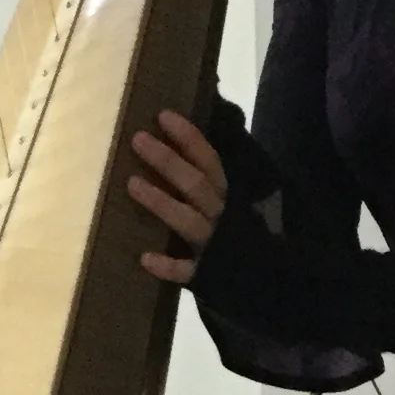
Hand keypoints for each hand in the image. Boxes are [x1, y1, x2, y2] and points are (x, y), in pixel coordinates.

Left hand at [127, 108, 227, 283]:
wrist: (263, 279)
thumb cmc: (230, 233)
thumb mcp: (222, 202)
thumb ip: (201, 177)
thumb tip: (172, 134)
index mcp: (223, 194)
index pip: (209, 160)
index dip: (189, 138)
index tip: (163, 115)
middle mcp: (219, 214)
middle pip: (195, 183)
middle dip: (168, 160)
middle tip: (137, 139)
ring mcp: (212, 244)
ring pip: (188, 220)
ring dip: (161, 202)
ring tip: (131, 183)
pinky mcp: (205, 274)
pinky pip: (186, 270)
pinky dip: (168, 266)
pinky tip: (145, 258)